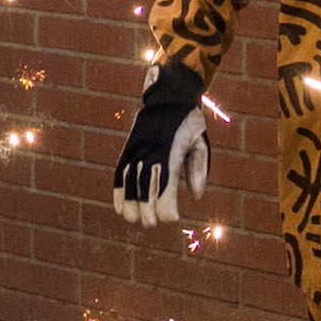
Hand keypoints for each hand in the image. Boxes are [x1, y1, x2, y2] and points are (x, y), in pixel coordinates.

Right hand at [113, 62, 208, 225]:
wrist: (168, 96)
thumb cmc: (189, 123)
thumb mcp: (201, 143)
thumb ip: (199, 170)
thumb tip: (196, 196)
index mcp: (171, 152)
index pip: (166, 185)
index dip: (166, 205)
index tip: (172, 218)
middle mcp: (151, 152)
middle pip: (145, 187)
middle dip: (147, 209)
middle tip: (151, 224)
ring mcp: (138, 149)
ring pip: (130, 181)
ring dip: (130, 203)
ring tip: (133, 220)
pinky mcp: (129, 148)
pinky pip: (121, 171)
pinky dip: (118, 190)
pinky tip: (119, 207)